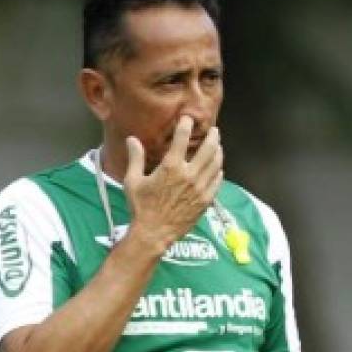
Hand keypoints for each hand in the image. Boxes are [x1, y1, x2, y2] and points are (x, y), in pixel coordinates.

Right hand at [124, 115, 223, 251]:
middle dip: (212, 137)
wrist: (154, 232)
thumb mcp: (133, 181)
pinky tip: (218, 168)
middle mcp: (189, 175)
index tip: (188, 119)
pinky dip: (219, 172)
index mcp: (171, 167)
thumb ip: (136, 158)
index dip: (186, 126)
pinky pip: (217, 182)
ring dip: (218, 152)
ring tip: (218, 145)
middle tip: (214, 130)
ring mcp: (200, 188)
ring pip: (215, 164)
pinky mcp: (206, 200)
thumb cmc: (141, 207)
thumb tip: (132, 139)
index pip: (182, 140)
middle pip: (208, 149)